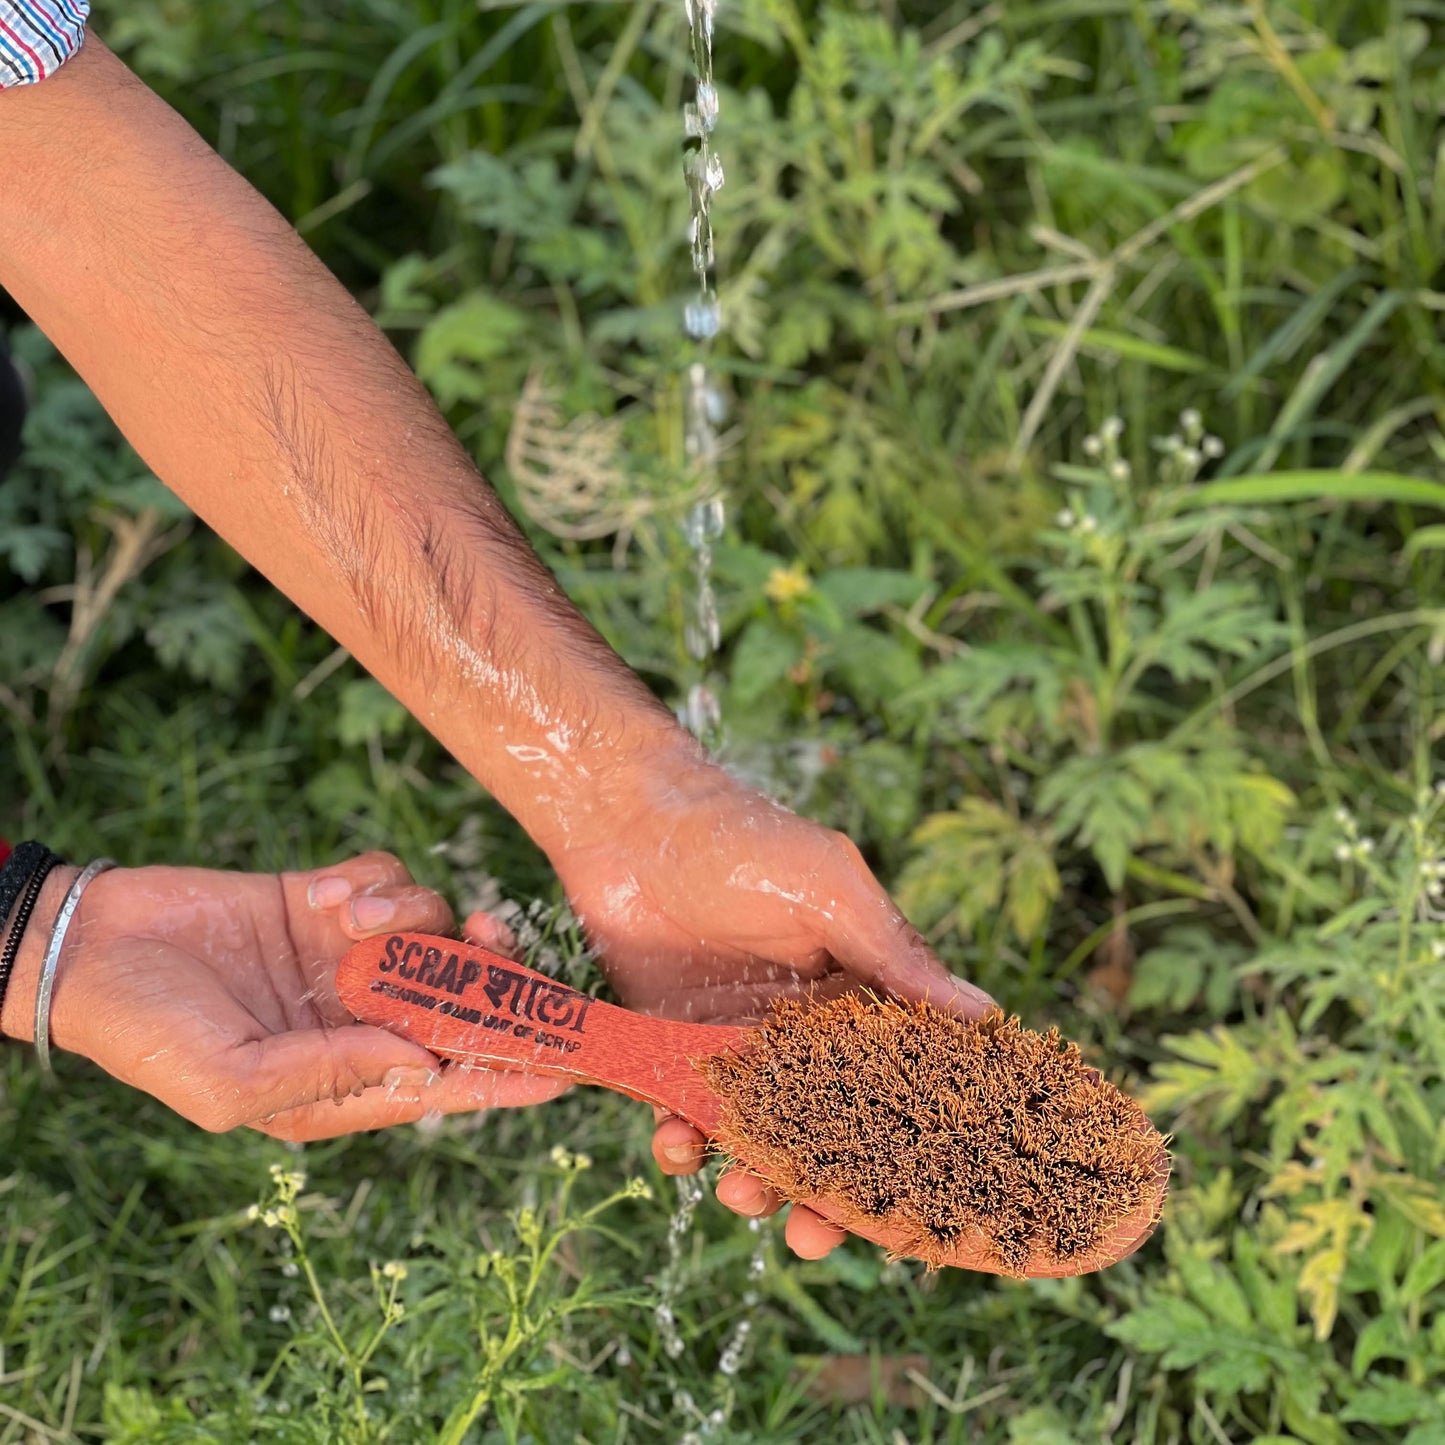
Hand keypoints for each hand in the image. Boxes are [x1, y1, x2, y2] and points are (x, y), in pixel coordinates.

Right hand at [26, 852, 566, 1139]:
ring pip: (435, 928)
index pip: (448, 1081)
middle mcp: (358, 1020)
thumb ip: (331, 1075)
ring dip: (407, 915)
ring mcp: (346, 957)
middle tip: (493, 939)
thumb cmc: (148, 1032)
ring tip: (343, 917)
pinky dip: (371, 879)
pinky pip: (390, 880)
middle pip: (462, 997)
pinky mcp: (328, 901)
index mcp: (342, 1081)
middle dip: (490, 971)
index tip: (569, 1064)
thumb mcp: (230, 1080)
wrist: (88, 945)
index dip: (510, 1072)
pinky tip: (321, 891)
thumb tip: (424, 1064)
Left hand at [553, 747, 995, 1259]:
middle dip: (827, 1189)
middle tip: (814, 1230)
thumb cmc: (741, 837)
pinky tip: (677, 1145)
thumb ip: (894, 955)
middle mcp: (808, 1028)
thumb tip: (983, 1018)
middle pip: (833, 1129)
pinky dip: (685, 1143)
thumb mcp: (828, 888)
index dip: (914, 1147)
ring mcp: (742, 1043)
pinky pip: (689, 1115)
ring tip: (739, 1191)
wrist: (627, 819)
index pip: (905, 1080)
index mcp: (861, 989)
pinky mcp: (679, 1047)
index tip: (918, 1208)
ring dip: (755, 1177)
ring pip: (761, 1136)